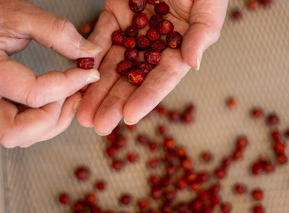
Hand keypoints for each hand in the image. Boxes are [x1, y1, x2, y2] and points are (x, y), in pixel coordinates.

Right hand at [0, 0, 101, 146]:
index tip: (89, 74)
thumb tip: (90, 53)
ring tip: (69, 97)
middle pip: (16, 132)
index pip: (33, 94)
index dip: (69, 85)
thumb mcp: (21, 14)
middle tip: (73, 96)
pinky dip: (44, 121)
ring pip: (20, 137)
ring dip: (51, 123)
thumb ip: (58, 32)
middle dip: (52, 119)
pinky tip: (57, 101)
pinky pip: (21, 129)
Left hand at [77, 0, 228, 134]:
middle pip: (133, 78)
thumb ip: (204, 33)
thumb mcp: (209, 3)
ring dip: (97, 88)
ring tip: (83, 111)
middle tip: (98, 124)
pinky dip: (89, 57)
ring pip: (113, 64)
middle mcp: (156, 44)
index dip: (147, 98)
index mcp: (180, 47)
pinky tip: (79, 76)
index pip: (163, 78)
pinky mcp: (116, 15)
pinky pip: (101, 38)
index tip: (129, 116)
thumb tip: (193, 64)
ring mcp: (135, 31)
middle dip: (114, 102)